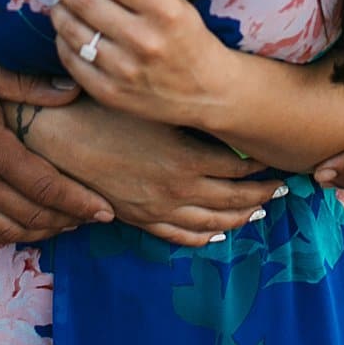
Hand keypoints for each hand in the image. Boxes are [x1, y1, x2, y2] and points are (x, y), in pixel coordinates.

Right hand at [0, 44, 114, 243]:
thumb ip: (28, 85)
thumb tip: (72, 90)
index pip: (44, 186)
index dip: (78, 201)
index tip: (106, 208)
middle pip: (31, 216)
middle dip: (69, 220)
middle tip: (97, 216)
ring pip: (8, 231)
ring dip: (43, 232)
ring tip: (68, 222)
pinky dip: (10, 236)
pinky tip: (26, 227)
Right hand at [31, 101, 284, 246]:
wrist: (59, 137)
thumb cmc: (105, 110)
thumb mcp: (154, 106)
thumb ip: (189, 113)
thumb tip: (222, 111)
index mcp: (186, 159)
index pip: (240, 169)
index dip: (263, 167)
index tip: (280, 160)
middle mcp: (178, 190)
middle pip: (234, 200)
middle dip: (263, 196)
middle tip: (284, 189)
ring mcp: (159, 209)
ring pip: (213, 224)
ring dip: (241, 219)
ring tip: (261, 211)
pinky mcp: (140, 219)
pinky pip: (181, 236)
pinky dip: (205, 237)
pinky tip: (217, 234)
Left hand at [48, 0, 232, 129]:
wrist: (206, 92)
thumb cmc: (187, 36)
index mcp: (164, 11)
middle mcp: (144, 40)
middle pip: (86, 2)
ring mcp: (125, 71)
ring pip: (73, 31)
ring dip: (59, 10)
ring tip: (59, 1)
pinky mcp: (110, 94)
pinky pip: (72, 61)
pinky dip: (63, 41)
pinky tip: (66, 30)